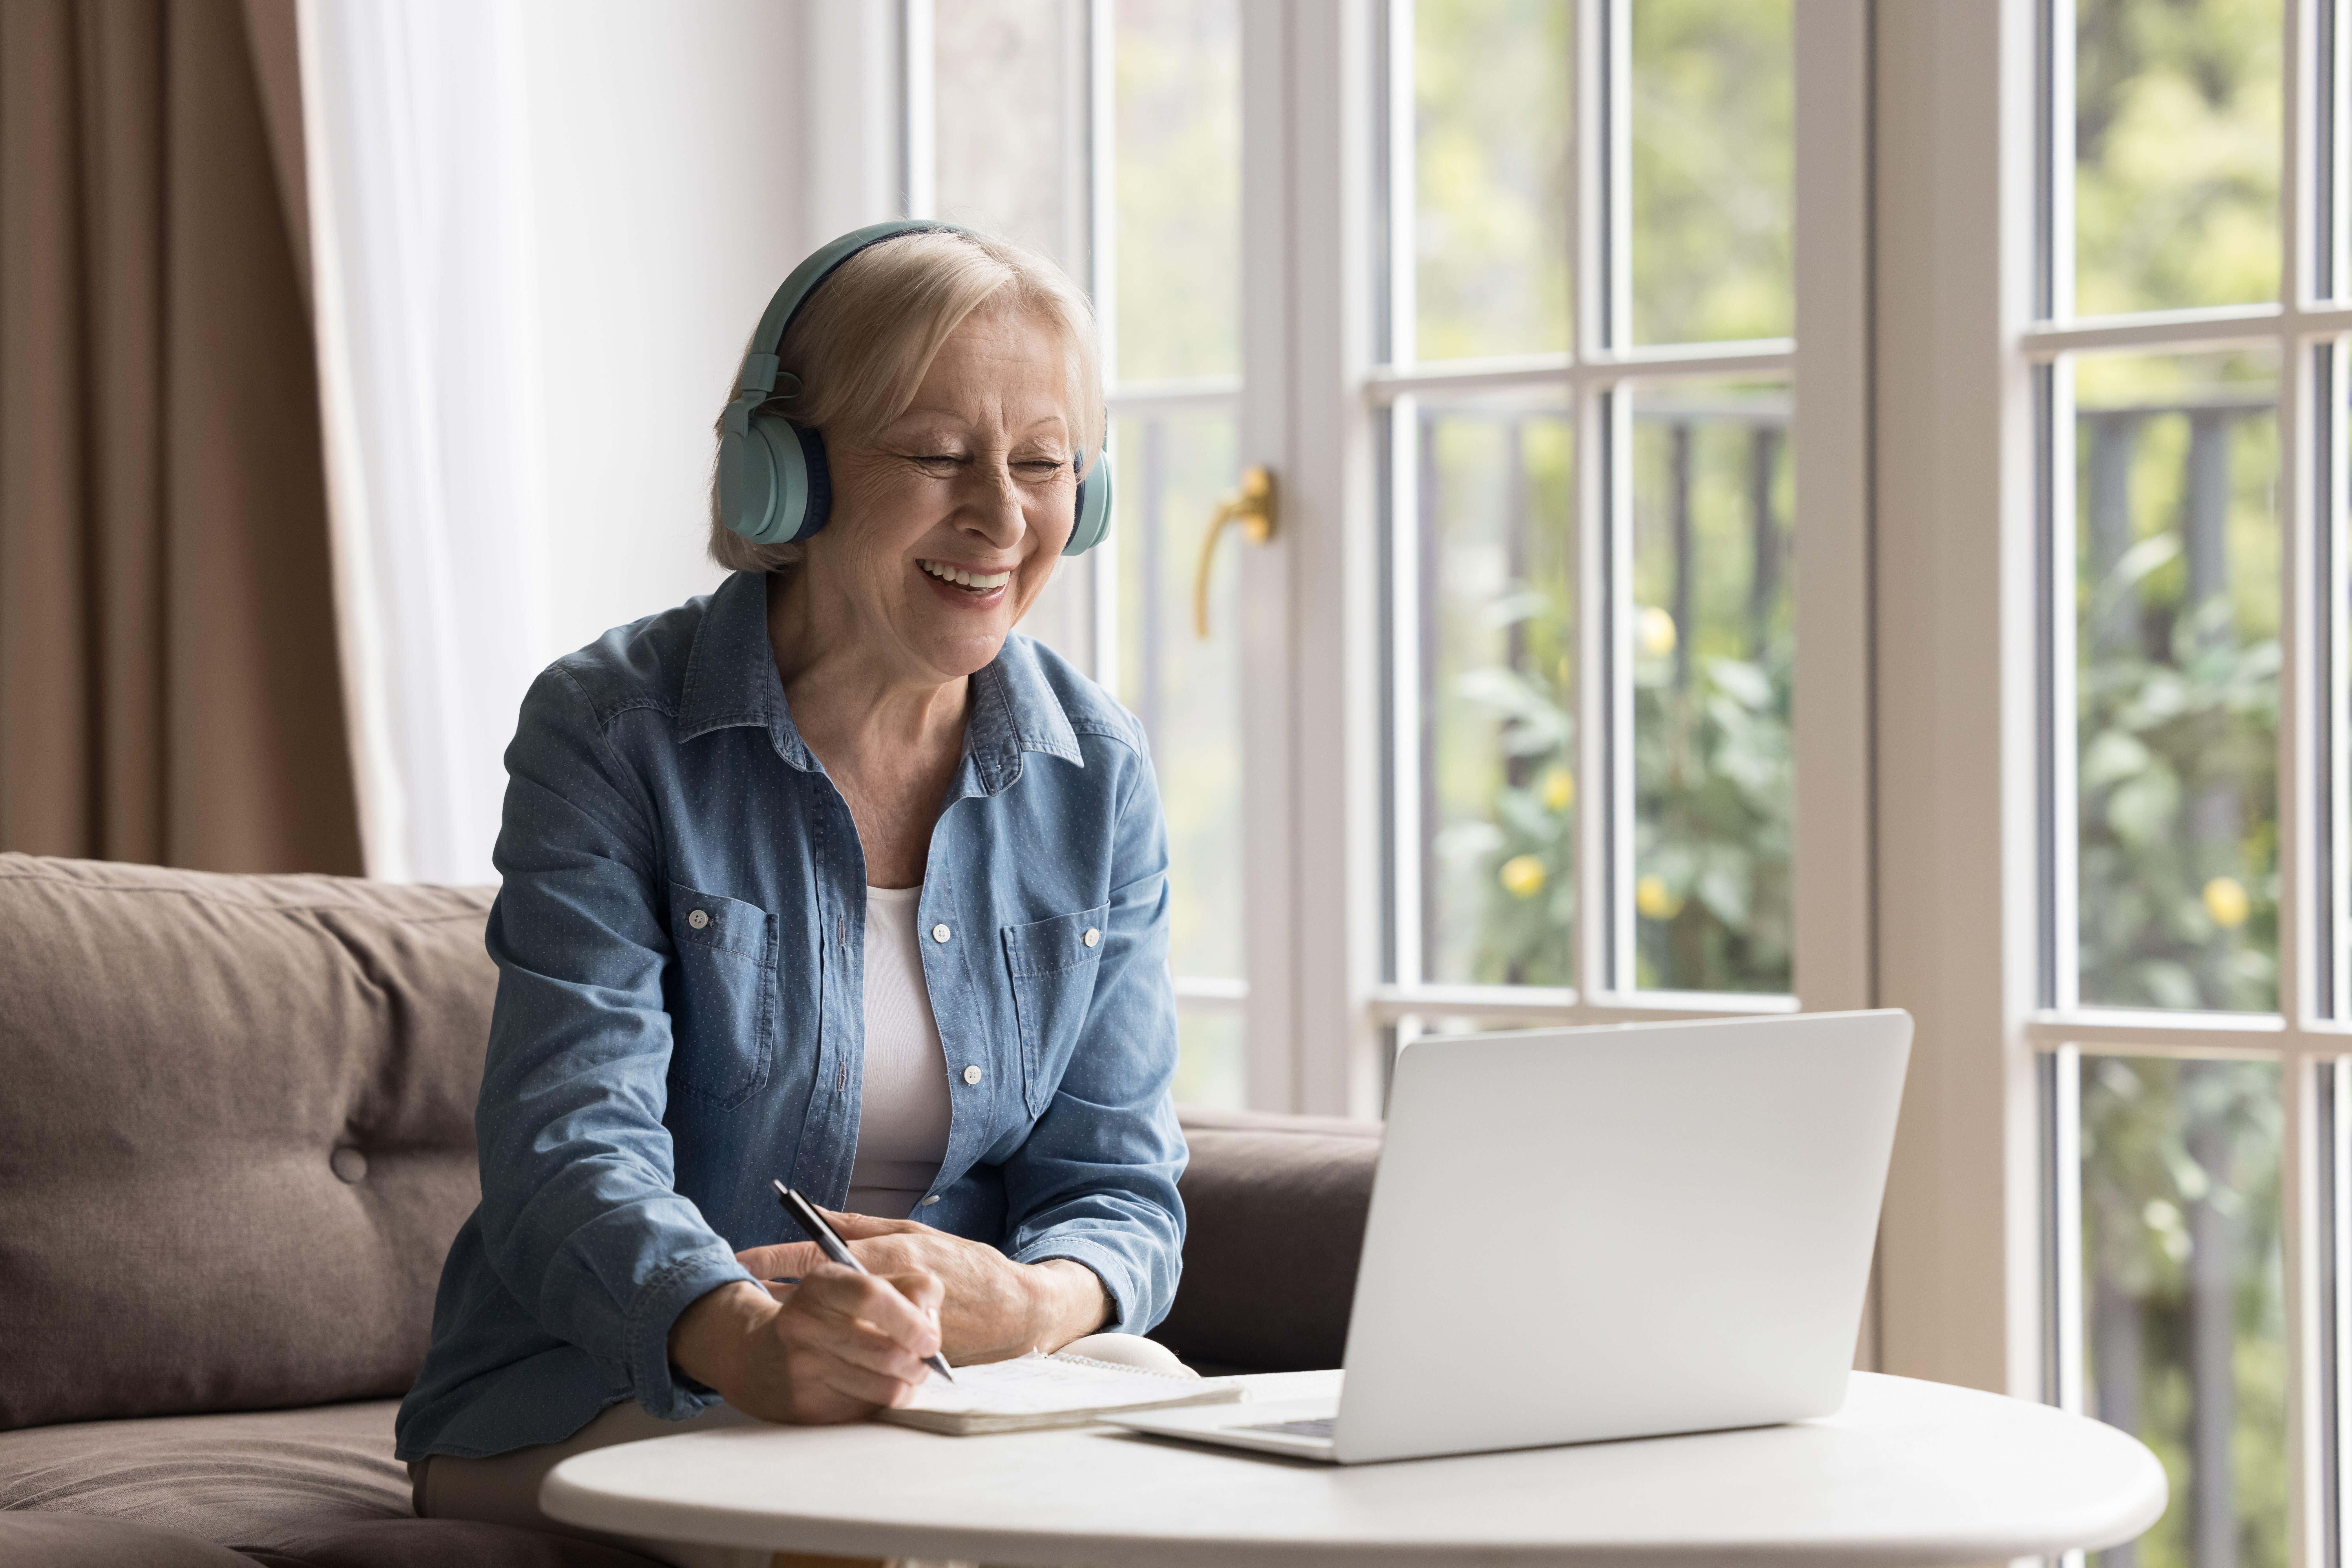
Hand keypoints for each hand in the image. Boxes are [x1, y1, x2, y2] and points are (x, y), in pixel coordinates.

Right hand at [666, 1261, 944, 1424]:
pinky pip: (868, 1409)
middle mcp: (805, 1324)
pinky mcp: (806, 1406)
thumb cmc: (825, 1314)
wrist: (757, 1355)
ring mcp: (802, 1369)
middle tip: (925, 1357)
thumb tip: (932, 1317)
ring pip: (886, 1387)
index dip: (913, 1318)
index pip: (872, 1294)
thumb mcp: (857, 1283)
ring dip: (909, 1382)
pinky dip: (883, 1399)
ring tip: (907, 1371)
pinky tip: (876, 1385)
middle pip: (889, 1351)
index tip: (930, 1336)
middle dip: (921, 1360)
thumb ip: (907, 1286)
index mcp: (820, 1284)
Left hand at [734, 1206, 1109, 1363]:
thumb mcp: (916, 1234)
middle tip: (743, 1295)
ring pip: (835, 1325)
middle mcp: (890, 1288)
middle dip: (780, 1294)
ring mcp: (895, 1325)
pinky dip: (839, 1345)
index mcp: (892, 1253)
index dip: (777, 1259)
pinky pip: (860, 1350)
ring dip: (804, 1322)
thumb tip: (815, 1213)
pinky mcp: (904, 1354)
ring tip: (772, 1321)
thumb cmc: (965, 1265)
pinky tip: (819, 1345)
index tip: (741, 1262)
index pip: (821, 1255)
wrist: (1016, 1312)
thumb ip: (863, 1227)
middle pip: (821, 1293)